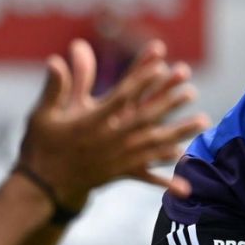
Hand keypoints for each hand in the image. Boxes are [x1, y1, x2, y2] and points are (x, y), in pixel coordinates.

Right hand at [17, 39, 208, 209]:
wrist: (41, 186)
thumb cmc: (42, 144)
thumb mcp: (43, 114)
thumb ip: (56, 87)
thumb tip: (55, 59)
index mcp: (91, 122)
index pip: (121, 97)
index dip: (141, 81)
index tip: (160, 66)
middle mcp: (109, 140)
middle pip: (144, 118)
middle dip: (169, 103)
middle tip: (191, 90)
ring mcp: (117, 159)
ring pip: (154, 144)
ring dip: (180, 132)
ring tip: (204, 121)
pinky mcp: (120, 174)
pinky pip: (147, 175)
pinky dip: (167, 178)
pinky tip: (188, 182)